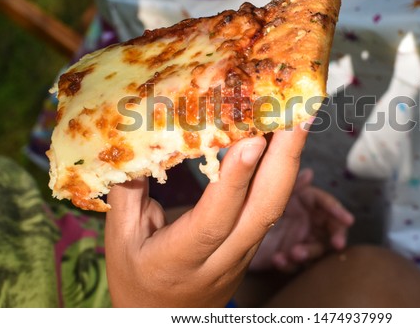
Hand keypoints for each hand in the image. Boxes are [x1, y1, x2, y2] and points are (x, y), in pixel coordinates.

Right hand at [105, 125, 308, 306]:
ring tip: (298, 118)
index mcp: (180, 260)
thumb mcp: (121, 239)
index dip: (235, 180)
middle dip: (285, 159)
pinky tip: (284, 144)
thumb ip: (128, 192)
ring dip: (290, 161)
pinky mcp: (253, 247)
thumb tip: (139, 143)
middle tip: (297, 113)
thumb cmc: (137, 278)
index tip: (253, 139)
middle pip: (264, 210)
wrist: (162, 321)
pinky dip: (281, 173)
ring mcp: (244, 254)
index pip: (215, 220)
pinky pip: (271, 207)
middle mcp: (222, 259)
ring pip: (274, 207)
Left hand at [249, 168, 353, 272]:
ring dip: (308, 252)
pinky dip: (288, 263)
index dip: (339, 211)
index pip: (328, 204)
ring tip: (295, 253)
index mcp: (306, 201)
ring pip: (314, 249)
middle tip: (337, 244)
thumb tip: (309, 173)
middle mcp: (306, 220)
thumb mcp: (274, 191)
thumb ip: (291, 184)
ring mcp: (298, 239)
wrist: (233, 225)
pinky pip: (294, 264)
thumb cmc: (255, 201)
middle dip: (335, 236)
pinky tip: (278, 260)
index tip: (348, 220)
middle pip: (330, 229)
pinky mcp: (287, 256)